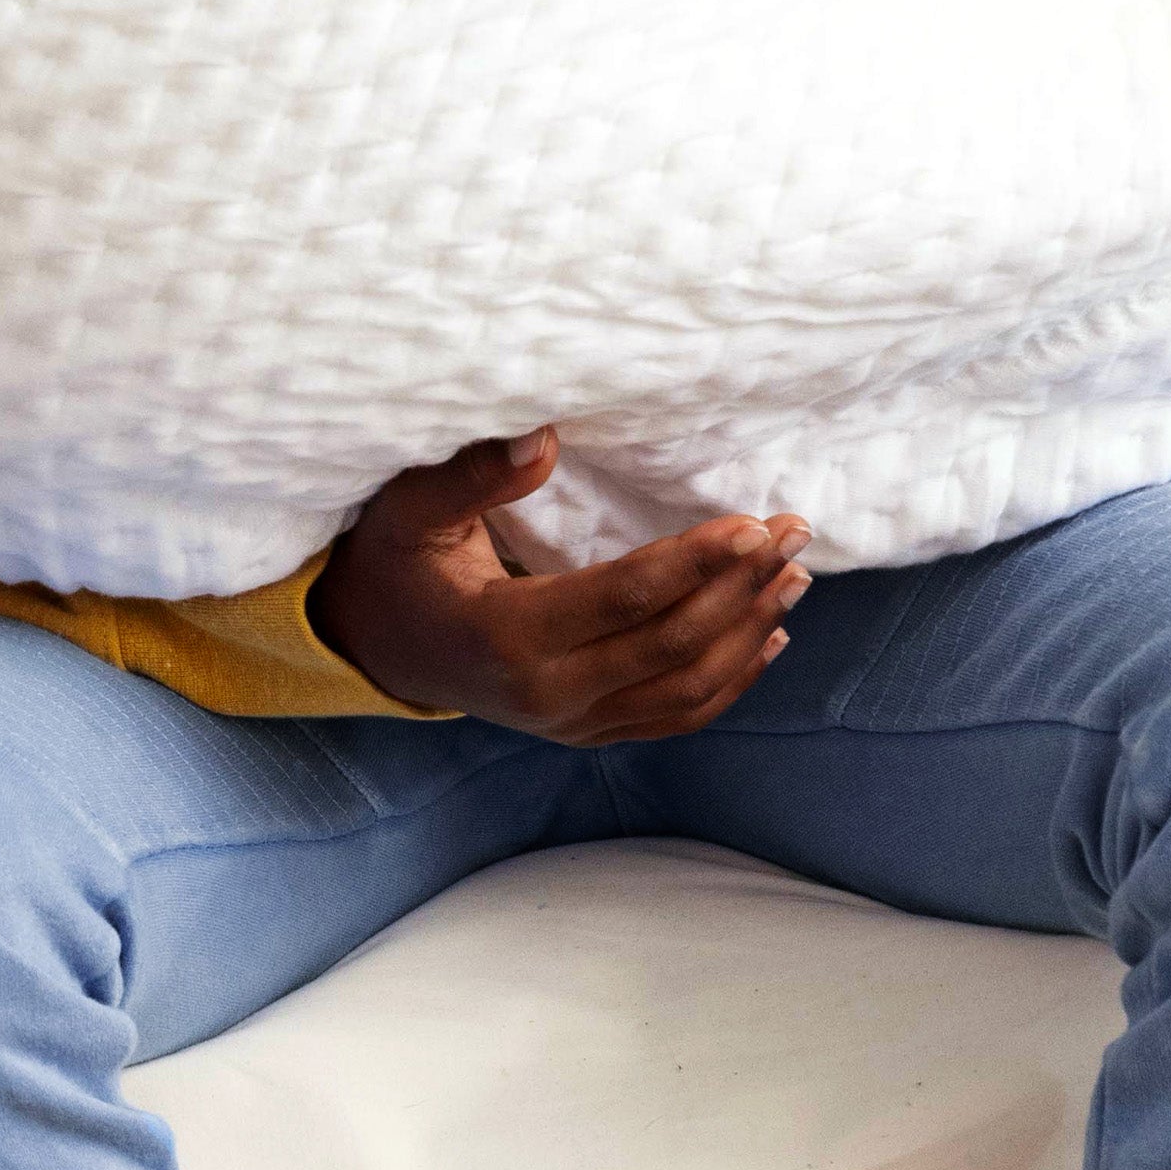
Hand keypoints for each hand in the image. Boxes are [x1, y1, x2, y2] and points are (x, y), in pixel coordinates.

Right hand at [308, 429, 807, 729]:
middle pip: (673, 644)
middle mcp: (547, 694)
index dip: (696, 560)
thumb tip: (548, 437)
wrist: (375, 647)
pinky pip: (675, 717)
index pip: (627, 597)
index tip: (752, 524)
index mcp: (507, 636)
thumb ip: (474, 474)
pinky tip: (768, 637)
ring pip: (687, 688)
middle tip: (794, 532)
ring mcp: (572, 724)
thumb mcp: (410, 509)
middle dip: (743, 587)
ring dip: (750, 631)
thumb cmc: (393, 564)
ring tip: (795, 575)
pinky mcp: (589, 732)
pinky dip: (732, 682)